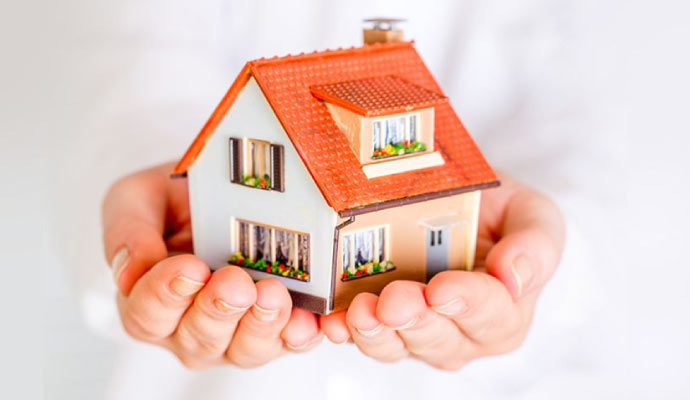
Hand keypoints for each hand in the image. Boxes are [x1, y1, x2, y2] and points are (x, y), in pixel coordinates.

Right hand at [102, 162, 322, 368]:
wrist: (226, 185)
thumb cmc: (177, 197)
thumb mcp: (140, 198)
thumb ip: (127, 230)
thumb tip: (128, 271)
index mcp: (149, 301)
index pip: (147, 313)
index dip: (166, 295)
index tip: (188, 268)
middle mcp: (189, 328)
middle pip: (199, 337)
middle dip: (219, 310)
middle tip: (235, 283)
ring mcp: (236, 333)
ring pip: (245, 348)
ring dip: (261, 324)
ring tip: (272, 295)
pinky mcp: (278, 328)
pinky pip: (290, 341)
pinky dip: (300, 334)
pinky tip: (307, 320)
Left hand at [320, 174, 564, 369]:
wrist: (464, 207)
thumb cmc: (501, 215)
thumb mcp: (533, 216)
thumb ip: (536, 246)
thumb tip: (514, 276)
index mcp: (505, 314)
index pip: (490, 314)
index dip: (465, 303)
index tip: (441, 289)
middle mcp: (462, 335)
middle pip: (437, 337)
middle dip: (412, 320)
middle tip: (392, 301)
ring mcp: (419, 334)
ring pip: (396, 345)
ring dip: (374, 332)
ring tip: (358, 312)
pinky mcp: (383, 325)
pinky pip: (363, 335)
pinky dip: (343, 331)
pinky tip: (329, 322)